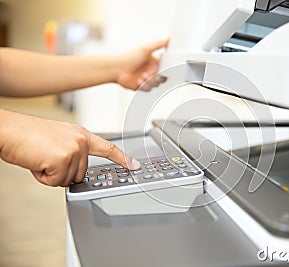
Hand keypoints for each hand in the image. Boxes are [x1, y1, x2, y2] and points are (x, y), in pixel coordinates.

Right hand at [0, 110, 139, 186]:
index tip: (134, 166)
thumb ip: (73, 153)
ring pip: (68, 180)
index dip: (122, 158)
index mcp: (81, 134)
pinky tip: (37, 162)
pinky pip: (56, 182)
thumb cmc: (28, 135)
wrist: (8, 130)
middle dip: (63, 172)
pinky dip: (43, 177)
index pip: (108, 148)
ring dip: (52, 175)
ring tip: (41, 158)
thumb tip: (77, 171)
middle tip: (47, 158)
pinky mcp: (63, 159)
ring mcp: (74, 149)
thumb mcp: (58, 139)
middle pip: (82, 174)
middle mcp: (81, 141)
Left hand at [116, 38, 168, 90]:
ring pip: (156, 84)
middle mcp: (152, 71)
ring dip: (150, 81)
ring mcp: (147, 79)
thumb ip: (158, 44)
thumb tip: (169, 37)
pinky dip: (144, 85)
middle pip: (163, 78)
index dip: (166, 70)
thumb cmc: (129, 57)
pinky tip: (138, 81)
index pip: (166, 67)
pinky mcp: (142, 86)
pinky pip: (149, 89)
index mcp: (154, 62)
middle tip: (154, 75)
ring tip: (142, 76)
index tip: (162, 70)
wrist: (116, 69)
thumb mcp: (145, 49)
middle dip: (158, 77)